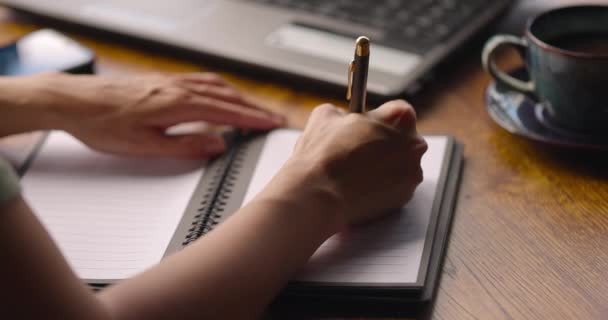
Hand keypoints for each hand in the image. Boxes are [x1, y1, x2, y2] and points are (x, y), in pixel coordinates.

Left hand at [25, 73, 284, 157]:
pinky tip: (220, 94)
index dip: (253, 118)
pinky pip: (201, 82)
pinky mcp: (162, 81)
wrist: (73, 101)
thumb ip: (185, 145)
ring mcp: (170, 82)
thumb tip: (217, 144)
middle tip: (273, 117)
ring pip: (215, 86)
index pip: (226, 111)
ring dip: (239, 97)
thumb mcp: (145, 145)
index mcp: (177, 104)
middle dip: (254, 107)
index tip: (273, 123)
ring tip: (254, 109)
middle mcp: (177, 88)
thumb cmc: (102, 124)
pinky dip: (220, 89)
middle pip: (227, 95)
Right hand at [267, 100, 426, 229]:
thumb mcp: (326, 115)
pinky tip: (362, 186)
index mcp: (400, 118)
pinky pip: (398, 187)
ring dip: (387, 166)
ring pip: (402, 165)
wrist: (318, 194)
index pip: (401, 111)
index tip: (372, 125)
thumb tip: (342, 119)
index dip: (383, 118)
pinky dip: (384, 187)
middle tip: (363, 148)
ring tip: (359, 170)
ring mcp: (411, 174)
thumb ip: (344, 113)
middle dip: (387, 142)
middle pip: (406, 139)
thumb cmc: (322, 155)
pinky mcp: (405, 198)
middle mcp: (413, 145)